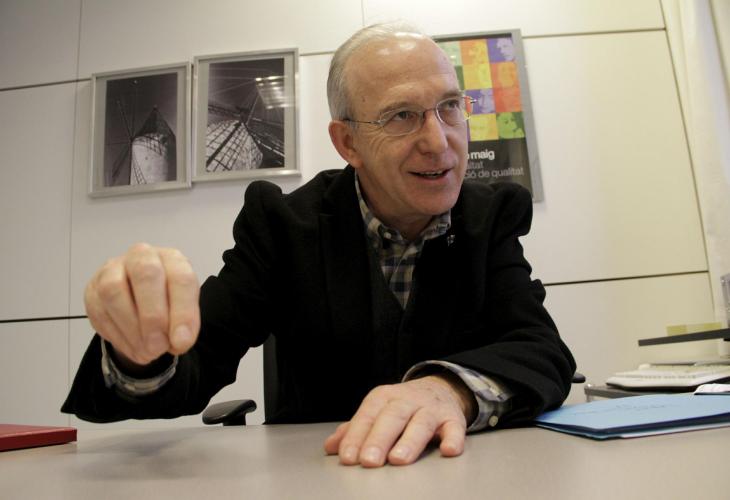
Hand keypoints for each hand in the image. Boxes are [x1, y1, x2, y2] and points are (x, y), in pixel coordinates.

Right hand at [84, 243, 199, 369]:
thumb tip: (179, 342)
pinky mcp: (93, 288)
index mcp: (172, 258)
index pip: (181, 278)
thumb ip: (185, 323)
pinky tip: (133, 348)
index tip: (181, 342)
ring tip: (147, 352)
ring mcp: (113, 269)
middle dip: (153, 317)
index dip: (183, 312)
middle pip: (145, 274)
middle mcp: (142, 256)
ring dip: (132, 329)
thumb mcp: (184, 309)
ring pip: (114, 291)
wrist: (138, 297)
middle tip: (159, 347)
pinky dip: (118, 336)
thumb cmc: (167, 299)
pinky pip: (100, 311)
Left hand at [323, 374, 475, 466]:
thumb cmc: (402, 406)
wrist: (440, 388)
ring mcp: (431, 409)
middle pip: (392, 417)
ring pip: (421, 423)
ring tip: (398, 459)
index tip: (348, 457)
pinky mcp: (453, 419)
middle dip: (379, 439)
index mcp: (384, 398)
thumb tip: (331, 447)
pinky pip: (455, 428)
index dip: (356, 436)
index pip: (367, 416)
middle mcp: (407, 400)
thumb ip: (355, 429)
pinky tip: (448, 451)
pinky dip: (453, 439)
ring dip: (409, 441)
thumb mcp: (377, 412)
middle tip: (369, 460)